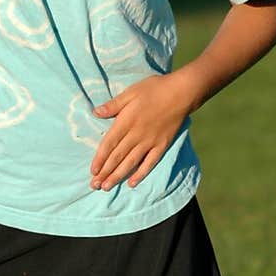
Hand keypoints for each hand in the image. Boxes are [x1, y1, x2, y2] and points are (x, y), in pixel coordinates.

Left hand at [89, 72, 192, 190]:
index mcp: (126, 121)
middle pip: (118, 157)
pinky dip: (140, 173)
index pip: (109, 144)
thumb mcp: (131, 92)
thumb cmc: (155, 89)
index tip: (92, 171)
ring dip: (118, 176)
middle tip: (94, 185)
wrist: (182, 92)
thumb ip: (113, 105)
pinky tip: (132, 183)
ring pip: (131, 162)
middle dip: (105, 172)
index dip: (100, 159)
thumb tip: (95, 112)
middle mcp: (137, 134)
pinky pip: (150, 162)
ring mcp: (150, 142)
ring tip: (107, 187)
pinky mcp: (162, 145)